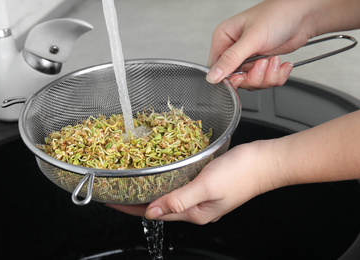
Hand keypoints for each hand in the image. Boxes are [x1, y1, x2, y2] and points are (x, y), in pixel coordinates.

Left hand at [107, 140, 275, 223]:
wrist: (266, 161)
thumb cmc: (242, 173)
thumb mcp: (206, 187)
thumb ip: (178, 199)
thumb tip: (151, 212)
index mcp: (195, 213)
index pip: (155, 213)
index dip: (131, 207)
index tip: (112, 201)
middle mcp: (196, 208)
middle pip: (159, 206)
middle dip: (137, 199)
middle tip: (119, 188)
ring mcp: (202, 196)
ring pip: (169, 194)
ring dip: (151, 188)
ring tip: (134, 180)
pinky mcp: (207, 183)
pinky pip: (180, 183)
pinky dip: (166, 178)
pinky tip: (162, 171)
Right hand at [206, 0, 315, 88]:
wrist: (305, 14)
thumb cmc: (278, 14)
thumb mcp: (252, 38)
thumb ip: (230, 59)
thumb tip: (212, 76)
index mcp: (224, 38)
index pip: (216, 67)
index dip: (229, 77)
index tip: (242, 77)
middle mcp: (234, 49)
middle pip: (235, 79)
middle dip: (253, 77)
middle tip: (263, 64)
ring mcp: (249, 57)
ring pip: (251, 82)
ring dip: (267, 76)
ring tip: (274, 61)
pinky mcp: (262, 64)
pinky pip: (264, 81)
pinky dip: (276, 76)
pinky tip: (280, 64)